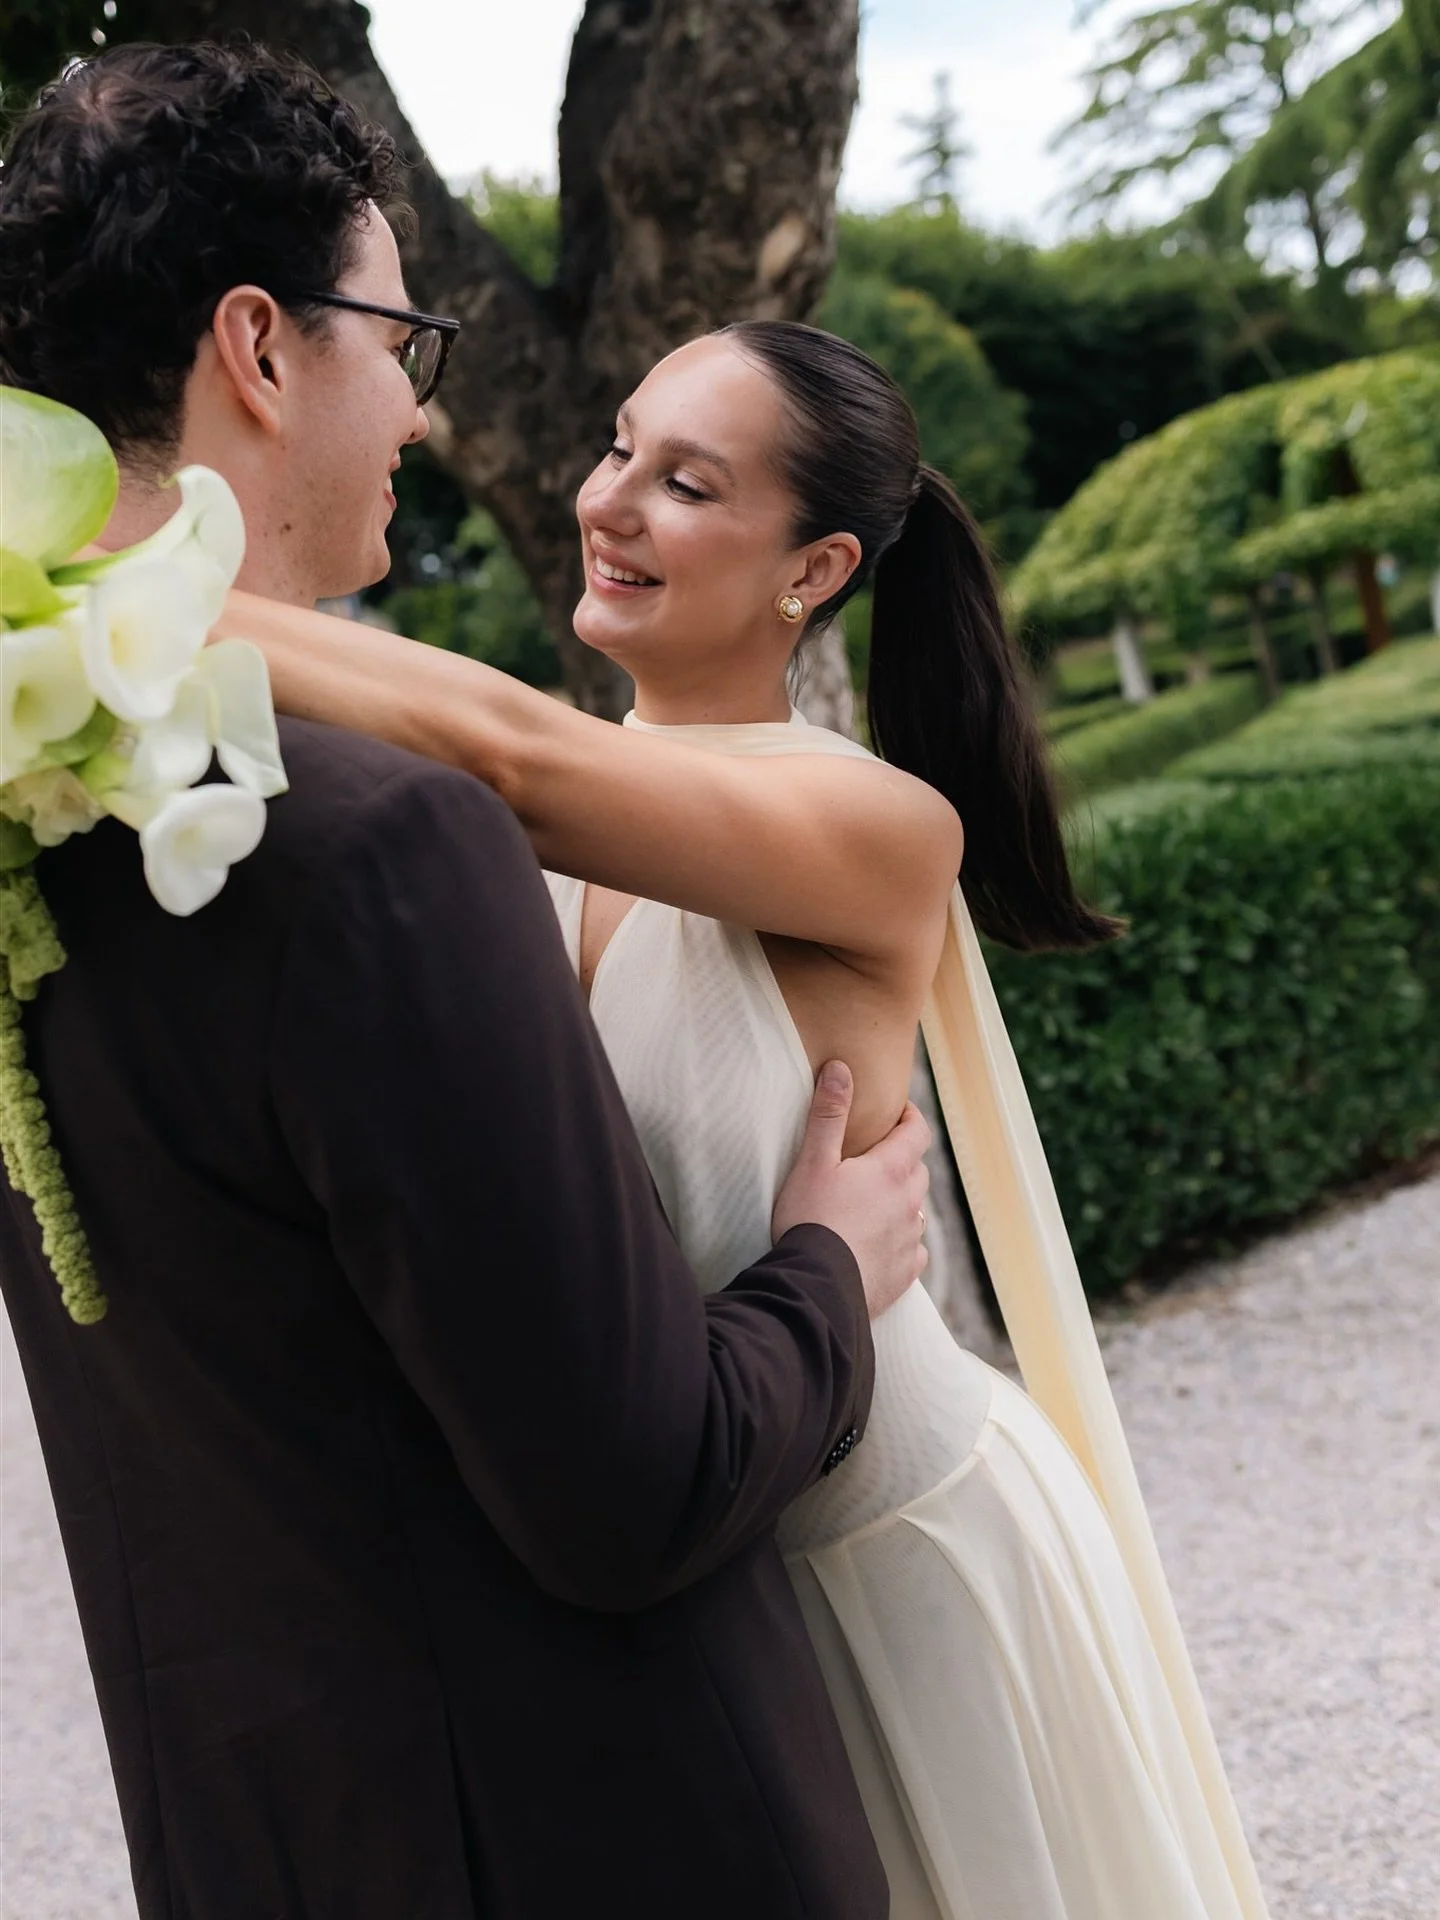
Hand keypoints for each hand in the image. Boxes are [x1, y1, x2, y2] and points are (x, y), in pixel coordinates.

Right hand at [772, 1061, 930, 1320]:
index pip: (917, 1131)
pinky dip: (902, 1242)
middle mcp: (910, 1203)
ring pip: (915, 1210)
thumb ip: (828, 1114)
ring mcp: (910, 1240)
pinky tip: (881, 1245)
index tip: (895, 1112)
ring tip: (873, 1203)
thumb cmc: (810, 1220)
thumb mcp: (813, 1161)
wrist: (816, 1288)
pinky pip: (913, 1250)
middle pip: (918, 1170)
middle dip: (902, 1158)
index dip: (909, 1117)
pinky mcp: (904, 1273)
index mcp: (891, 1170)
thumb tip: (840, 1068)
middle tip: (875, 1157)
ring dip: (900, 1201)